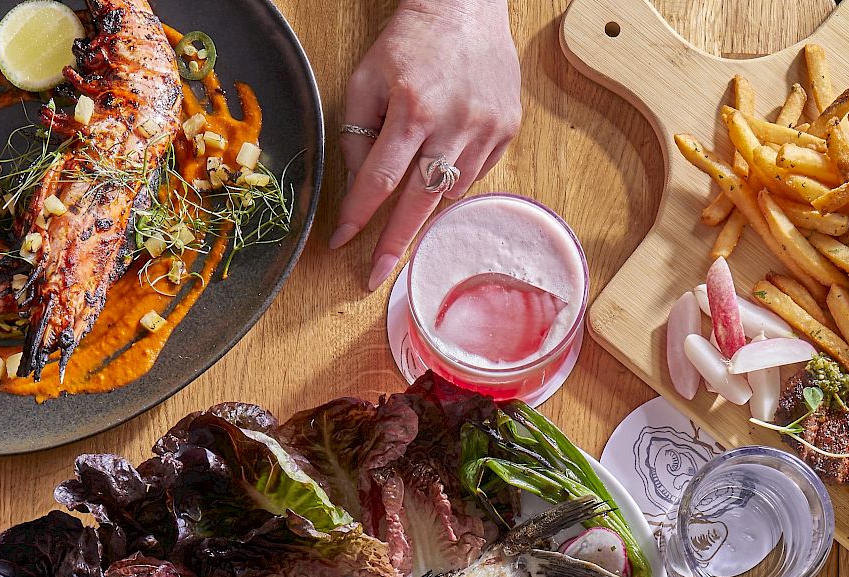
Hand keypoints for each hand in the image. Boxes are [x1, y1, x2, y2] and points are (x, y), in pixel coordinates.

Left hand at [331, 0, 522, 288]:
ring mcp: (487, 128)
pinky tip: (442, 162)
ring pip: (449, 191)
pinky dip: (452, 179)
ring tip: (409, 200)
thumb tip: (360, 187)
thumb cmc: (410, 42)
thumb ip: (357, 134)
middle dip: (394, 245)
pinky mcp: (507, 129)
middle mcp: (454, 122)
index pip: (380, 179)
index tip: (342, 243)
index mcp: (413, 107)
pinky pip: (474, 175)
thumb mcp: (366, 79)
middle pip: (419, 201)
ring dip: (424, 202)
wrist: (467, 7)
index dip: (359, 215)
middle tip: (375, 278)